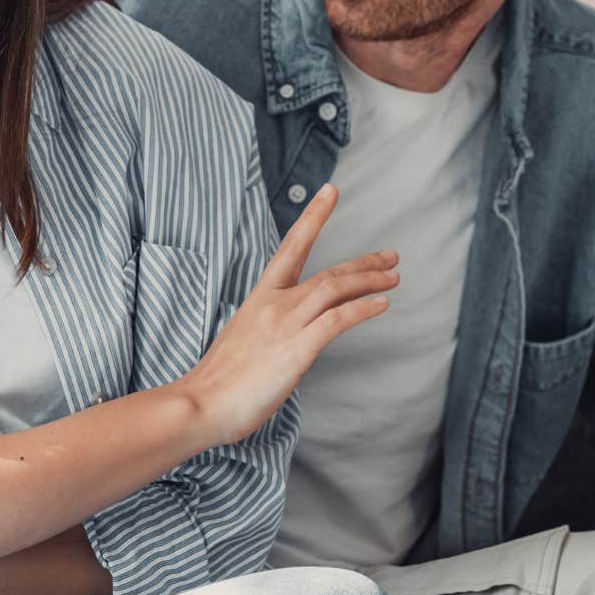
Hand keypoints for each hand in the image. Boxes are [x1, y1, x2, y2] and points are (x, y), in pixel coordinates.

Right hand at [175, 183, 396, 444]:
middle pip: (326, 272)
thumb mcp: (243, 342)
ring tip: (394, 277)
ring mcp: (285, 324)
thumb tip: (286, 338)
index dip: (313, 216)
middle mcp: (274, 304)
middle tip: (390, 256)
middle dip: (363, 262)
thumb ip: (267, 331)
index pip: (291, 246)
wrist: (199, 403)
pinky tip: (381, 304)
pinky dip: (362, 309)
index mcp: (258, 299)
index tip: (330, 191)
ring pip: (334, 289)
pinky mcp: (296, 349)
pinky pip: (337, 320)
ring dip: (369, 281)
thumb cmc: (217, 383)